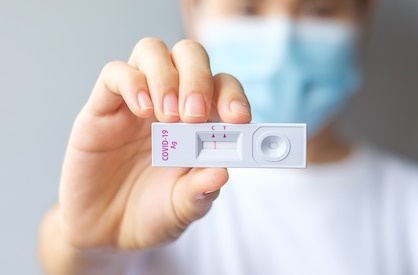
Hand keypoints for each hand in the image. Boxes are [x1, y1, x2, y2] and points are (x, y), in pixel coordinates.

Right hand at [58, 37, 250, 249]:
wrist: (106, 233)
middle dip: (199, 78)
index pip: (223, 87)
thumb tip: (222, 173)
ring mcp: (137, 102)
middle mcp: (172, 103)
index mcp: (201, 122)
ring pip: (153, 52)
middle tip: (194, 116)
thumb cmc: (152, 213)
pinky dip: (132, 83)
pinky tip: (142, 111)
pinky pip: (115, 73)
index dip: (234, 96)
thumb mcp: (182, 209)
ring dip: (166, 77)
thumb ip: (201, 192)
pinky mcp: (102, 109)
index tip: (238, 119)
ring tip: (166, 117)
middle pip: (190, 56)